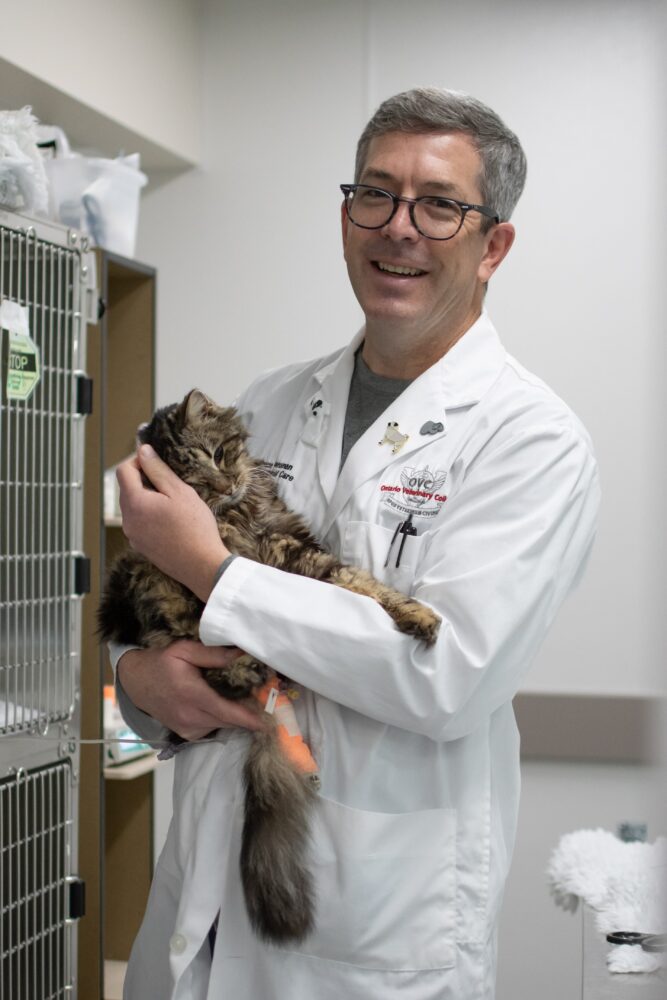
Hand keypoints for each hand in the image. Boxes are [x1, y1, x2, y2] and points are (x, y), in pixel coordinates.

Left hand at [116, 446, 230, 599]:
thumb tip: (143, 451)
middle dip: (144, 480)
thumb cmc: (194, 528)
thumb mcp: (179, 492)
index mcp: (134, 503)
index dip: (138, 460)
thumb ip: (158, 470)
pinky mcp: (141, 547)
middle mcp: (128, 520)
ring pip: (134, 506)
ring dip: (148, 498)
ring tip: (174, 504)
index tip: (156, 462)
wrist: (202, 566)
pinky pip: (140, 523)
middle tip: (171, 483)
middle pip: (127, 489)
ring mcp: (133, 536)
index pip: (123, 471)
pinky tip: (172, 521)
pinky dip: (151, 515)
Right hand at [117, 640, 265, 740]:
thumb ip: (213, 654)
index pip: (226, 712)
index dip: (248, 718)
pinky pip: (211, 729)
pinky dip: (221, 720)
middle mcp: (190, 716)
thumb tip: (241, 654)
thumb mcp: (184, 650)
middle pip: (228, 720)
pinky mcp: (186, 734)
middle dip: (247, 713)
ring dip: (235, 716)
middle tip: (264, 699)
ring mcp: (187, 728)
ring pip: (221, 726)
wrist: (135, 682)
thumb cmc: (161, 662)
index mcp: (191, 694)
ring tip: (245, 700)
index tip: (268, 723)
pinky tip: (221, 705)